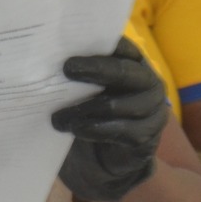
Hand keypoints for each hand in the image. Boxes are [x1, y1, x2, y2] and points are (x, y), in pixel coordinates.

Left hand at [53, 37, 167, 201]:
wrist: (106, 158)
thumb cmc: (92, 112)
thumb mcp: (85, 89)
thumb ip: (79, 72)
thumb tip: (48, 54)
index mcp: (134, 62)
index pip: (122, 46)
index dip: (99, 43)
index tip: (73, 43)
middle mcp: (148, 81)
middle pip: (123, 71)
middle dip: (95, 69)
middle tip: (67, 69)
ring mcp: (153, 109)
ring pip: (117, 104)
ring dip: (85, 109)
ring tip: (58, 116)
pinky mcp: (148, 135)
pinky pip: (122, 131)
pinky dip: (96, 129)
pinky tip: (76, 129)